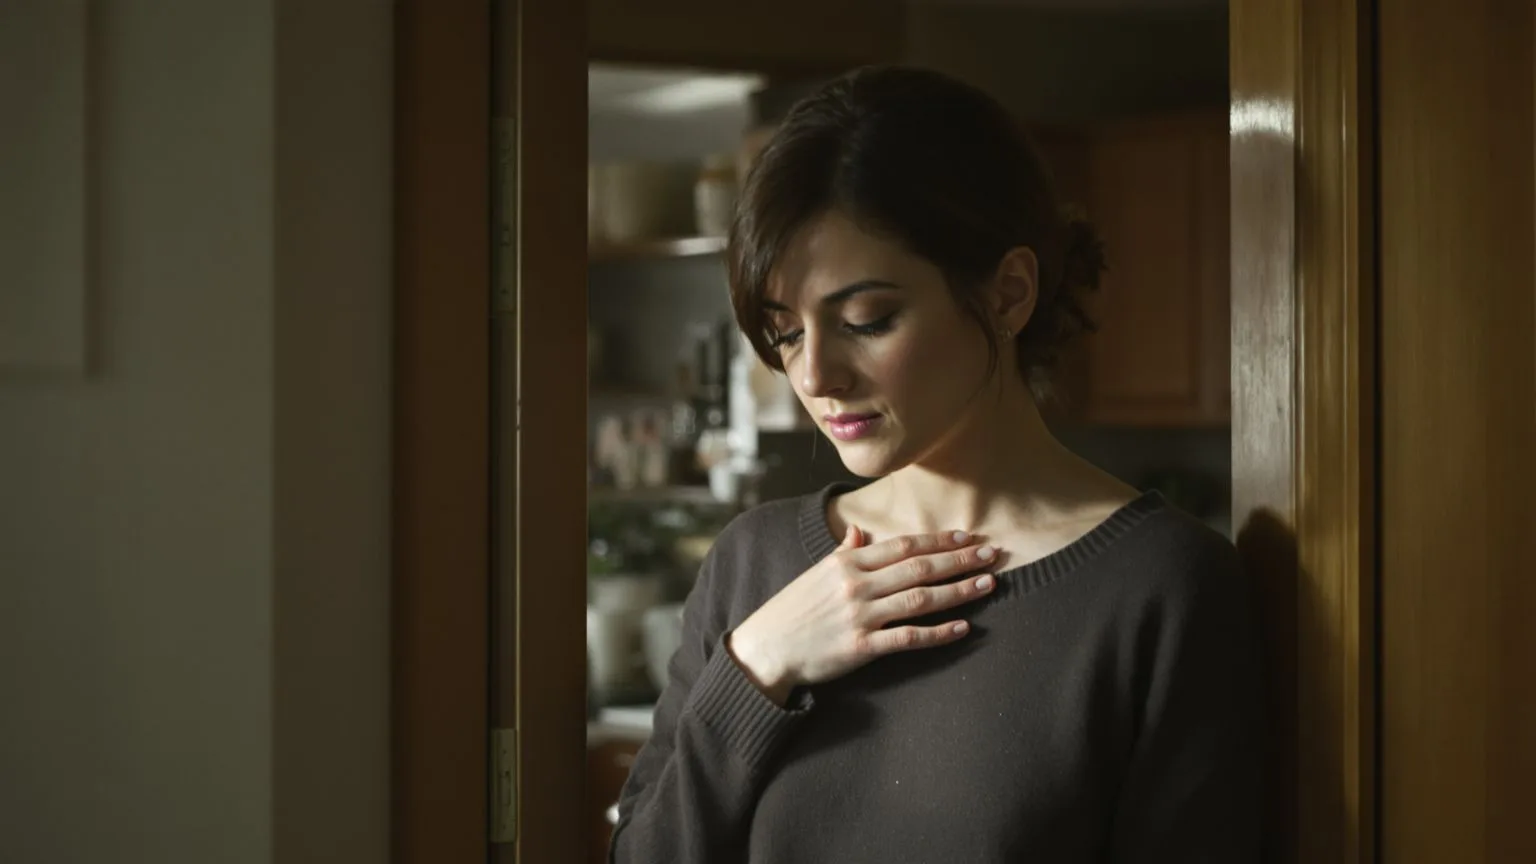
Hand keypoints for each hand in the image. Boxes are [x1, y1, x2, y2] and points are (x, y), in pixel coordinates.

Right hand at [727, 525, 997, 704]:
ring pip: (920, 599)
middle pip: (919, 567)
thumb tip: (860, 533)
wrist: (764, 649)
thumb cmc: (791, 610)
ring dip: (958, 591)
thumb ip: (843, 552)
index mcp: (847, 562)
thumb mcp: (815, 573)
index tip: (968, 537)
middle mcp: (856, 584)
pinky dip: (938, 633)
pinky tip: (962, 629)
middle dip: (959, 560)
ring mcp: (860, 615)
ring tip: (987, 585)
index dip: (939, 540)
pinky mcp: (861, 647)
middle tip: (992, 555)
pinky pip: (908, 638)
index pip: (903, 545)